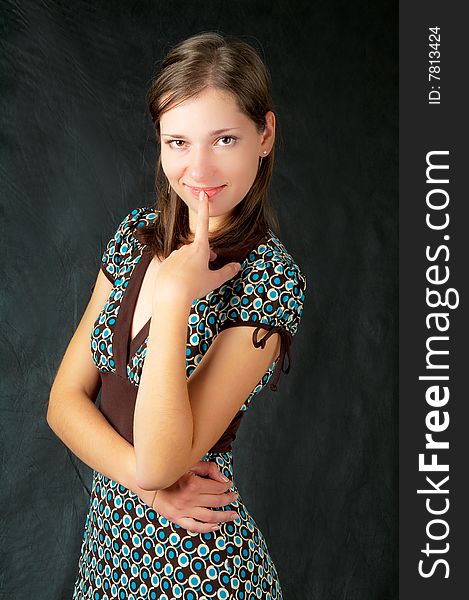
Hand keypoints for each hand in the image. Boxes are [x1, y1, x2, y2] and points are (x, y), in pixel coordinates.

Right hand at [151, 460, 239, 532]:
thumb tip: (224, 478)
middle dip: (229, 499)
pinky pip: (195, 527)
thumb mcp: (190, 464)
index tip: (229, 484)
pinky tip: (217, 526)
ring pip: (210, 517)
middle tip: (234, 497)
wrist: (150, 483)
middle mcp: (190, 499)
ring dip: (224, 516)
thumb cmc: (171, 472)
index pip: (218, 487)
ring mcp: (184, 511)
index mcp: (194, 484)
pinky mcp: (177, 519)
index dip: (227, 486)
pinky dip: (208, 528)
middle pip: (217, 501)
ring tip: (233, 514)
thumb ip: (209, 468)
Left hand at [153, 190, 241, 305]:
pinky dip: (181, 272)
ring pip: (186, 257)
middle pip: (198, 248)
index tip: (203, 195)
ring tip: (194, 279)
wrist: (170, 295)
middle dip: (204, 255)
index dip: (205, 208)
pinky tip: (182, 283)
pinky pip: (176, 265)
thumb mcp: (214, 280)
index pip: (203, 224)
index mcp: (199, 248)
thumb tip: (237, 266)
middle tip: (209, 266)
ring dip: (192, 263)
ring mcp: (174, 255)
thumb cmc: (193, 286)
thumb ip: (227, 272)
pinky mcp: (165, 263)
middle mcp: (185, 248)